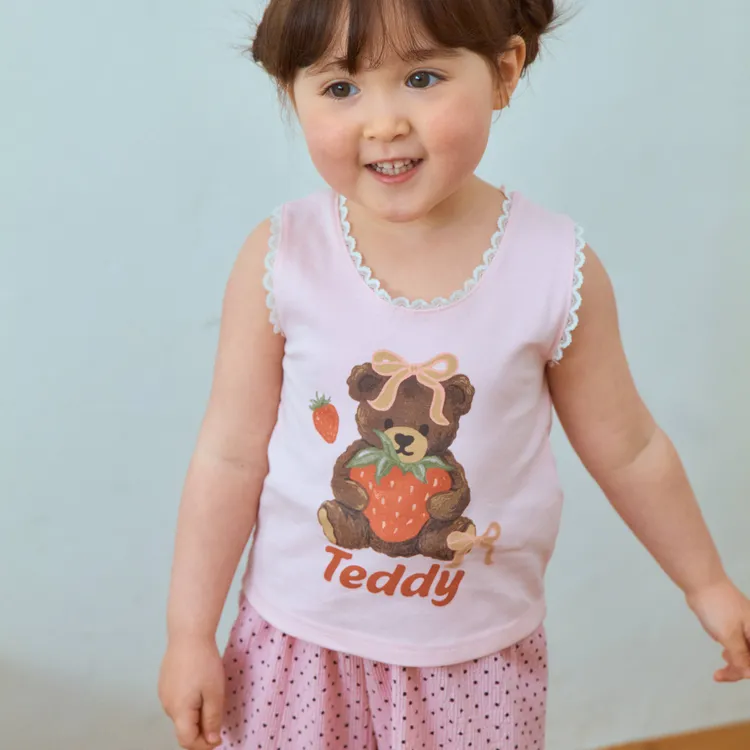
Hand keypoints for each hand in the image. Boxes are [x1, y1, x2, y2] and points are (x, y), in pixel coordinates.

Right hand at [159, 634, 225, 748]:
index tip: (218, 739)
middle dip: (201, 729)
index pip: (187, 741)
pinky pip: (177, 700)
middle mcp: (167, 705)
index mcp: (178, 711)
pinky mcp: (165, 682)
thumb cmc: (203, 662)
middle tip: (218, 714)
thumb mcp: (214, 693)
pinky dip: (189, 702)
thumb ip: (212, 719)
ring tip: (210, 695)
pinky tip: (200, 686)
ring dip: (195, 714)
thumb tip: (210, 741)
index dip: (203, 745)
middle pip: (184, 728)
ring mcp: (164, 693)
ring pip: (181, 714)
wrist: (188, 634)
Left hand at [687, 578, 749, 682]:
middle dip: (740, 668)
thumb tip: (747, 672)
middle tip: (720, 675)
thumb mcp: (729, 636)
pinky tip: (724, 654)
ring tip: (722, 664)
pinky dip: (732, 650)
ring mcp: (745, 625)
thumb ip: (740, 656)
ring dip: (736, 661)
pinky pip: (738, 642)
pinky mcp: (734, 622)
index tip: (734, 674)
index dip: (748, 670)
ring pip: (746, 650)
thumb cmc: (718, 608)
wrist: (702, 582)